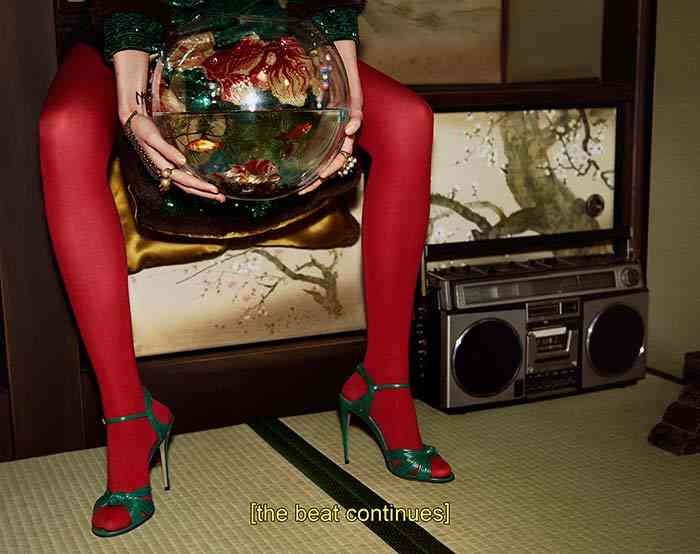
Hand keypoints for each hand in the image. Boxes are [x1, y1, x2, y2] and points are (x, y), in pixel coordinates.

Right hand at [124, 112, 226, 202]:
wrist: (132, 122)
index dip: (200, 186)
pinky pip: (183, 178)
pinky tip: (202, 184)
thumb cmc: (141, 128)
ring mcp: (166, 169)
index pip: (185, 181)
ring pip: (186, 185)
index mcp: (161, 167)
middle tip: (222, 199)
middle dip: (205, 194)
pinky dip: (195, 183)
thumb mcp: (153, 137)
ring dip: (201, 191)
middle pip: (187, 187)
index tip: (214, 190)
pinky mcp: (167, 164)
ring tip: (217, 195)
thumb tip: (182, 162)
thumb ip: (167, 150)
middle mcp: (164, 171)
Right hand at [298, 39, 362, 195]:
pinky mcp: (356, 103)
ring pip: (349, 145)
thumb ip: (287, 116)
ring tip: (327, 169)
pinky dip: (354, 126)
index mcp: (326, 132)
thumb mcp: (297, 101)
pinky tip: (347, 130)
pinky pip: (358, 118)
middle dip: (325, 174)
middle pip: (337, 159)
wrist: (330, 50)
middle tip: (313, 184)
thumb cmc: (311, 75)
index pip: (322, 160)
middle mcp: (338, 129)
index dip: (313, 177)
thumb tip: (259, 129)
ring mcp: (348, 117)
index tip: (301, 191)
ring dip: (339, 157)